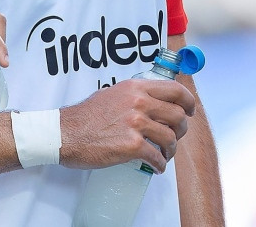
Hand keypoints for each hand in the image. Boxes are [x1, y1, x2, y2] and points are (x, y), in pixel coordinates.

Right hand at [59, 78, 195, 171]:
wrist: (66, 133)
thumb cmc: (86, 116)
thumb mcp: (112, 93)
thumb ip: (134, 95)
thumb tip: (152, 102)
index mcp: (136, 88)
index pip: (175, 90)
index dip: (188, 102)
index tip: (189, 111)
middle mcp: (139, 102)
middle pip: (178, 115)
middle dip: (181, 129)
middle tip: (175, 136)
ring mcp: (136, 124)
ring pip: (171, 138)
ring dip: (171, 150)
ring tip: (164, 154)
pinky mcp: (131, 146)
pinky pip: (157, 157)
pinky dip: (160, 165)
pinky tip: (156, 166)